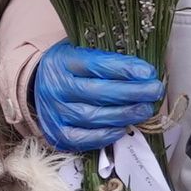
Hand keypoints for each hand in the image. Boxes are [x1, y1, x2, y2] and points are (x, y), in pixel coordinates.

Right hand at [32, 41, 164, 154]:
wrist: (35, 87)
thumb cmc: (68, 68)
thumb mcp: (80, 52)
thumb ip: (105, 59)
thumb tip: (143, 73)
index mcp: (62, 62)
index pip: (96, 65)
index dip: (124, 69)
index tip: (148, 72)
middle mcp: (56, 87)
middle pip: (97, 92)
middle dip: (131, 93)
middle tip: (155, 92)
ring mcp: (55, 112)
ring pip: (93, 117)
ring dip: (124, 115)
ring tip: (144, 110)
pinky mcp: (57, 133)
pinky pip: (84, 138)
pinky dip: (106, 135)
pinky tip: (123, 128)